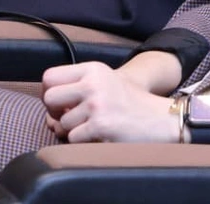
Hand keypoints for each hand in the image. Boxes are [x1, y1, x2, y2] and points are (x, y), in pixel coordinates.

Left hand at [41, 61, 178, 143]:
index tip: (62, 103)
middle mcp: (93, 83)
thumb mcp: (105, 83)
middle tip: (72, 117)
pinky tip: (100, 135)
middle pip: (49, 99)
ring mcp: (97, 104)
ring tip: (94, 126)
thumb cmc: (130, 103)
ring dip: (73, 130)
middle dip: (55, 113)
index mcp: (93, 69)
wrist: (160, 118)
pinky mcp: (100, 125)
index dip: (51, 93)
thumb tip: (48, 117)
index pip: (50, 77)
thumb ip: (77, 90)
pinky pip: (73, 138)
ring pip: (61, 124)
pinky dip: (83, 141)